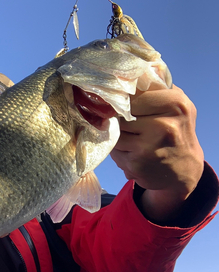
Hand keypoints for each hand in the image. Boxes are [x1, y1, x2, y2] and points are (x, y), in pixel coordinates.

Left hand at [110, 85, 203, 222]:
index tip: (121, 102)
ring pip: (114, 131)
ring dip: (117, 134)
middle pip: (120, 113)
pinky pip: (114, 149)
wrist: (184, 170)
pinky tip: (131, 151)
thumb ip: (154, 89)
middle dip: (118, 117)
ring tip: (132, 138)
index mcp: (175, 103)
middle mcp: (164, 125)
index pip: (132, 94)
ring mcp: (148, 146)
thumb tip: (125, 74)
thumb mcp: (175, 105)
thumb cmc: (175, 131)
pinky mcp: (136, 163)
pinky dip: (118, 150)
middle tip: (128, 123)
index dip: (123, 99)